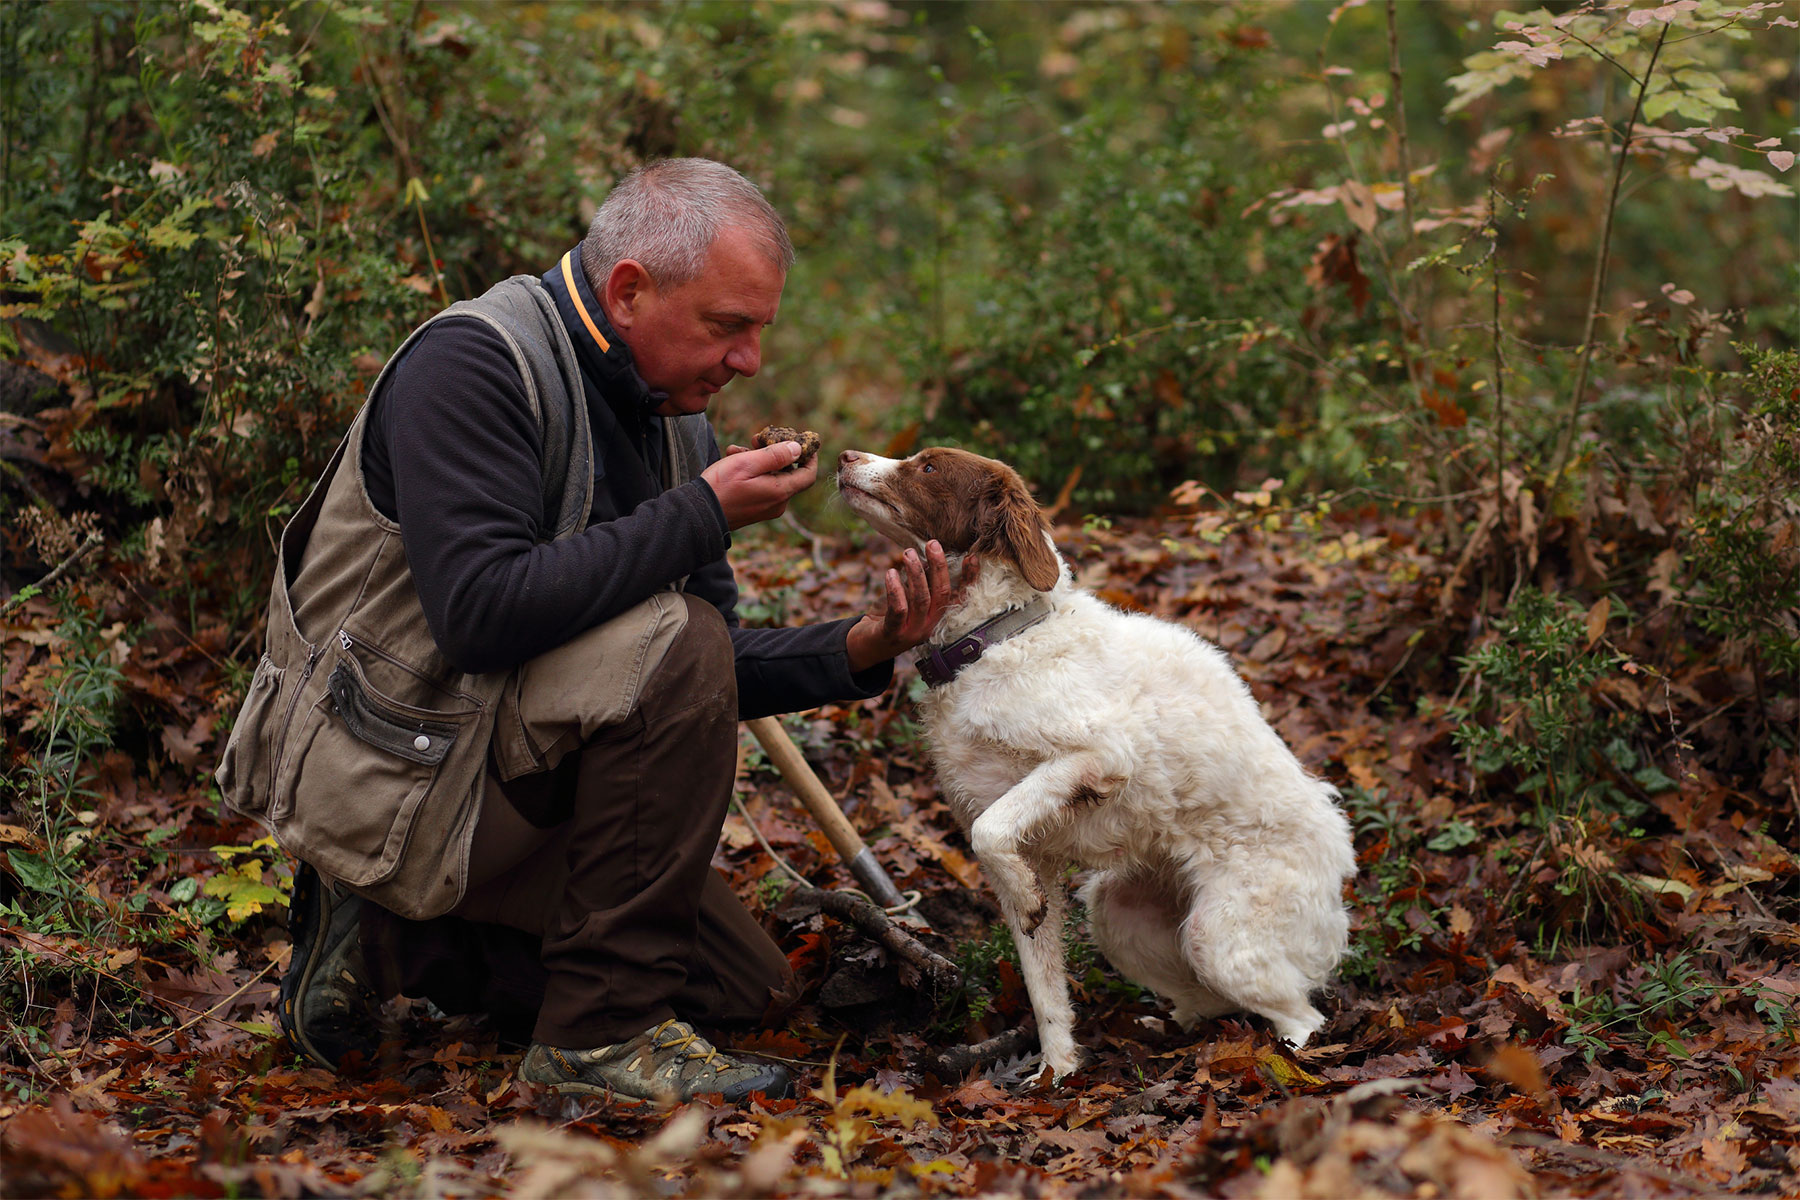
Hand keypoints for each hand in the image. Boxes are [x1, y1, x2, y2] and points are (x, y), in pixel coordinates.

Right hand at [701, 441, 817, 529]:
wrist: (699, 513)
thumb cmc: (722, 486)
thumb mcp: (748, 463)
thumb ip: (775, 455)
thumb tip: (798, 448)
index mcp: (780, 492)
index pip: (808, 475)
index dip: (810, 457)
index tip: (804, 442)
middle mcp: (778, 503)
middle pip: (788, 473)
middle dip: (775, 453)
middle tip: (757, 439)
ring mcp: (766, 508)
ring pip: (772, 477)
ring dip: (758, 460)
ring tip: (737, 449)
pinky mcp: (754, 510)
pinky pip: (761, 486)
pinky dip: (752, 472)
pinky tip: (732, 460)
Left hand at [845, 542, 977, 671]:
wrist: (867, 646)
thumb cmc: (890, 617)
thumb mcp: (908, 598)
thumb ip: (920, 582)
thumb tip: (928, 557)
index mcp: (938, 616)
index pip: (960, 597)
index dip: (969, 579)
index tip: (972, 557)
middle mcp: (930, 625)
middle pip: (942, 594)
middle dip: (939, 567)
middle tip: (933, 544)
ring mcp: (913, 632)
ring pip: (921, 599)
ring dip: (915, 573)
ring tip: (908, 553)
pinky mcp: (894, 634)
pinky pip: (898, 610)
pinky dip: (895, 590)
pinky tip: (890, 573)